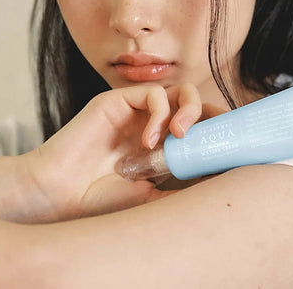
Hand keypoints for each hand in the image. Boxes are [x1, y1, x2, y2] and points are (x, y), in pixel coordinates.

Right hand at [17, 83, 212, 222]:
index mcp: (162, 146)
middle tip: (212, 138)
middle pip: (195, 104)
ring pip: (179, 91)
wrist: (59, 196)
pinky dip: (159, 113)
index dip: (218, 131)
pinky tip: (148, 140)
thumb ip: (182, 186)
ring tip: (181, 136)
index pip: (199, 127)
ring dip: (188, 110)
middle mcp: (152, 125)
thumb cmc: (100, 201)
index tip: (233, 146)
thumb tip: (222, 184)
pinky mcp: (118, 101)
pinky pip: (152, 94)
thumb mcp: (152, 197)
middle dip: (210, 116)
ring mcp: (136, 112)